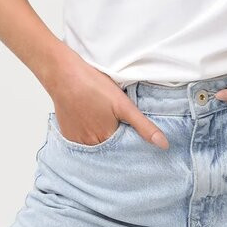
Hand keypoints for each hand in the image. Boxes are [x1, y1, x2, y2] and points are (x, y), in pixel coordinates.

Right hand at [48, 52, 168, 148]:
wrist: (63, 75)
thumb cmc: (93, 86)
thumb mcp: (123, 105)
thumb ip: (143, 126)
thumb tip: (163, 145)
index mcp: (106, 140)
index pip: (124, 151)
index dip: (130, 143)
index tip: (134, 137)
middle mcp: (90, 145)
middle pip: (109, 149)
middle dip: (116, 142)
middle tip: (117, 124)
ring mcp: (76, 141)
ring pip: (95, 145)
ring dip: (102, 138)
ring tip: (104, 121)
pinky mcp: (67, 134)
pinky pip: (82, 141)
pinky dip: (89, 134)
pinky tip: (91, 121)